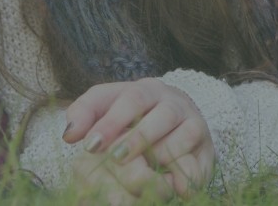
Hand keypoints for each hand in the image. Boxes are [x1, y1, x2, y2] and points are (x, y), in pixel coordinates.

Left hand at [62, 79, 213, 195]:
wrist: (177, 119)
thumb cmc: (132, 114)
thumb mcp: (106, 106)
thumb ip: (85, 113)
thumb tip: (70, 134)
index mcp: (149, 90)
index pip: (132, 98)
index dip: (112, 121)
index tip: (90, 144)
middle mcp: (176, 104)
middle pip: (162, 116)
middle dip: (137, 140)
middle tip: (115, 159)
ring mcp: (195, 125)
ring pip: (185, 137)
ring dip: (161, 156)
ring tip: (142, 171)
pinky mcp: (207, 151)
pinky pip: (200, 163)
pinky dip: (185, 176)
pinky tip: (169, 187)